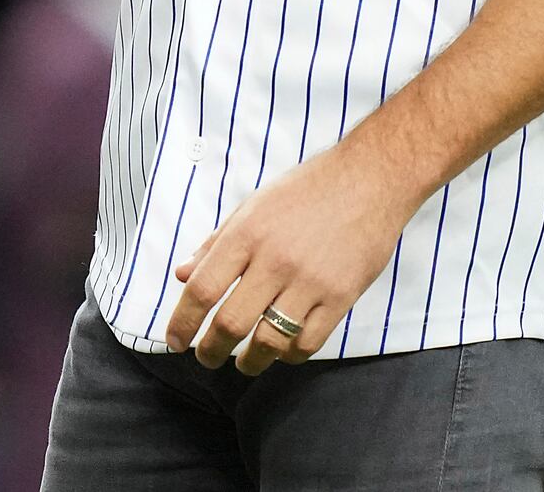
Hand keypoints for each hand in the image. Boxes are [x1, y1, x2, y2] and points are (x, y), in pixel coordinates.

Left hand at [161, 140, 421, 376]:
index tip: (174, 340)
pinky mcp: (341, 297)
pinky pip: (308, 343)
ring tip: (243, 363)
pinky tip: (282, 351)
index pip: (203, 289)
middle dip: (211, 350)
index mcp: (247, 234)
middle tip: (205, 359)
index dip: (183, 321)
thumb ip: (217, 243)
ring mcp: (309, 282)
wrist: (369, 179)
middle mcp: (274, 261)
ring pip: (269, 341)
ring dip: (250, 361)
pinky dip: (289, 355)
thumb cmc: (306, 189)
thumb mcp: (253, 205)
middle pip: (231, 323)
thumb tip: (183, 275)